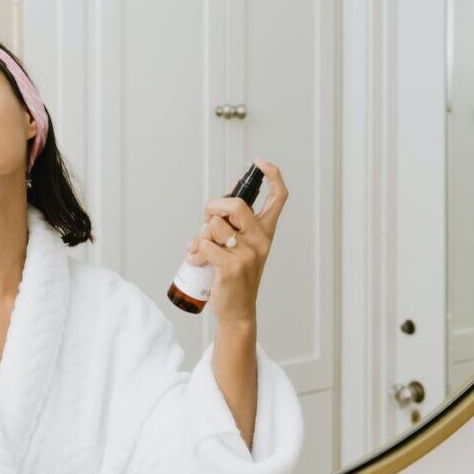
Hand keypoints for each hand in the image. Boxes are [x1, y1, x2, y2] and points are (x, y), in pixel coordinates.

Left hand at [185, 158, 288, 323]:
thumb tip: (218, 204)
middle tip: (206, 220)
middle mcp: (261, 240)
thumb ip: (233, 226)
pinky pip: (205, 244)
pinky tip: (197, 261)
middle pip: (235, 204)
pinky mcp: (232, 266)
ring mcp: (248, 253)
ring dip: (200, 236)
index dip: (272, 176)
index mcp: (265, 232)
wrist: (237, 310)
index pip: (278, 198)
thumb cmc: (235, 276)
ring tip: (200, 249)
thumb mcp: (240, 248)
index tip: (260, 163)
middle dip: (213, 207)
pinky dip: (195, 252)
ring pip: (214, 226)